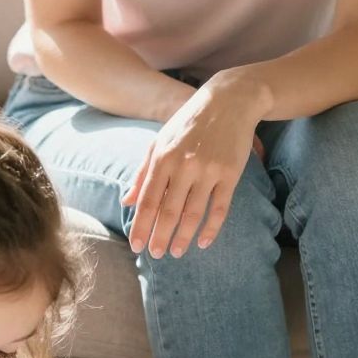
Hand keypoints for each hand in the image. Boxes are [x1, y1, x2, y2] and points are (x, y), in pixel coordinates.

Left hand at [124, 72, 268, 258]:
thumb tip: (126, 202)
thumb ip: (143, 173)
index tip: (135, 246)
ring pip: (193, 213)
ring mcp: (208, 171)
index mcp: (162, 158)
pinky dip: (211, 228)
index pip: (147, 200)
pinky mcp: (230, 174)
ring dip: (183, 237)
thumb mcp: (160, 142)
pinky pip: (219, 208)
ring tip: (177, 253)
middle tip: (155, 256)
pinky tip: (203, 243)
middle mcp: (183, 165)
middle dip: (160, 237)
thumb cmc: (189, 124)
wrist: (228, 102)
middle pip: (169, 211)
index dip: (141, 226)